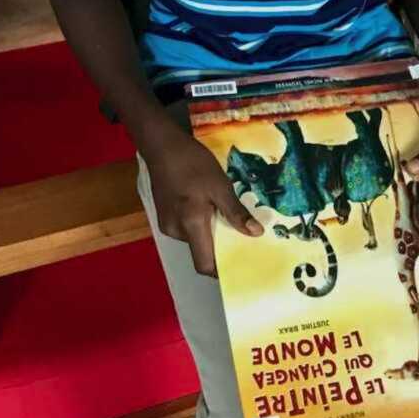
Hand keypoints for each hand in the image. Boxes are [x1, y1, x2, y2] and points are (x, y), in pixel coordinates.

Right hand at [142, 122, 262, 276]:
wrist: (162, 146)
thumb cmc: (193, 163)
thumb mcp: (220, 185)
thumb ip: (236, 212)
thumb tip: (256, 234)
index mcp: (191, 224)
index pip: (204, 264)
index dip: (221, 271)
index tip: (240, 264)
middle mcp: (176, 230)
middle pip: (201, 252)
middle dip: (220, 247)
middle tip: (241, 234)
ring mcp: (167, 224)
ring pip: (194, 239)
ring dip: (210, 232)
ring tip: (224, 214)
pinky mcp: (164, 216)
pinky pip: (186, 229)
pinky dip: (199, 224)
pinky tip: (208, 207)